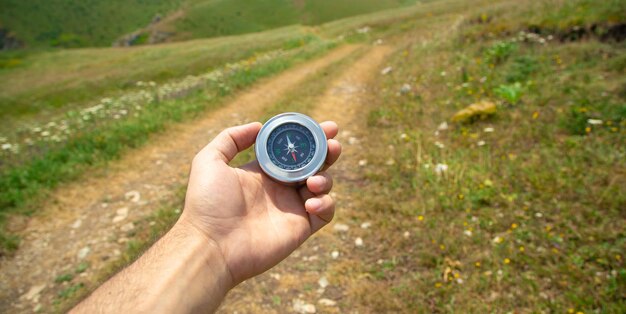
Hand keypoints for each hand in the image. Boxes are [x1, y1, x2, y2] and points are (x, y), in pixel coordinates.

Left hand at [179, 121, 341, 285]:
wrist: (212, 245)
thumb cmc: (207, 204)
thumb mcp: (209, 161)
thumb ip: (230, 139)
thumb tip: (259, 126)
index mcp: (264, 171)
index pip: (292, 150)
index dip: (309, 137)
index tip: (325, 127)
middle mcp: (280, 187)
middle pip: (313, 164)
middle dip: (327, 151)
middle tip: (333, 143)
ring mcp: (292, 207)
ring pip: (323, 186)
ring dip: (325, 178)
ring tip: (312, 181)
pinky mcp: (301, 227)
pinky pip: (325, 212)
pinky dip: (326, 203)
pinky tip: (310, 202)